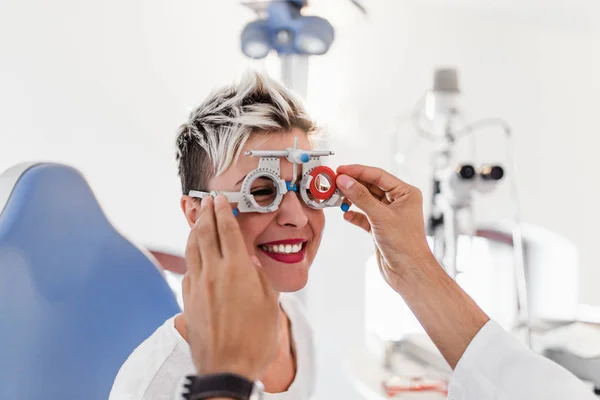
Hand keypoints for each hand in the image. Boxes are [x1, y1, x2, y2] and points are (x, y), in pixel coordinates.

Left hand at [182, 195, 279, 380]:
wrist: (226, 368)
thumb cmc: (255, 339)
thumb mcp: (270, 303)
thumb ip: (260, 276)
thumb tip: (249, 260)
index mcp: (237, 269)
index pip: (227, 230)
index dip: (223, 211)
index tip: (221, 199)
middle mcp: (213, 272)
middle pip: (205, 232)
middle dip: (206, 212)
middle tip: (208, 201)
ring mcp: (197, 285)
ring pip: (192, 248)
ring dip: (195, 229)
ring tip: (198, 219)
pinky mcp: (187, 299)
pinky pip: (189, 268)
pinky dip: (192, 254)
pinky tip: (196, 254)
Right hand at [336, 165, 488, 367]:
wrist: (409, 272)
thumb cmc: (405, 245)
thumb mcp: (380, 217)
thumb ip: (361, 197)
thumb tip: (345, 181)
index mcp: (406, 193)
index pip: (378, 176)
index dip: (358, 171)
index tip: (341, 170)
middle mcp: (398, 202)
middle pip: (371, 186)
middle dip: (353, 184)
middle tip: (334, 181)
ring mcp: (389, 215)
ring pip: (366, 201)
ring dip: (351, 199)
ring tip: (336, 195)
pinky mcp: (380, 228)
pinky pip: (364, 216)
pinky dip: (354, 215)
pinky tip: (345, 214)